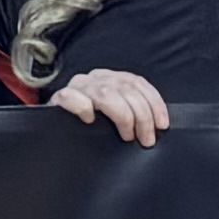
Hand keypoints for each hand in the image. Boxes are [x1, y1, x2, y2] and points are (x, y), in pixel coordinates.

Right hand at [50, 65, 171, 147]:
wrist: (55, 135)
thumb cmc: (90, 128)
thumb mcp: (116, 116)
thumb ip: (132, 111)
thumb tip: (158, 125)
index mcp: (110, 78)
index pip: (137, 82)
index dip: (154, 103)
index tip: (162, 124)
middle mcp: (94, 78)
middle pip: (126, 89)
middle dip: (142, 116)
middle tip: (146, 139)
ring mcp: (76, 87)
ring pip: (105, 93)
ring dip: (122, 116)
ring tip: (127, 136)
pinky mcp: (58, 99)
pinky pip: (71, 97)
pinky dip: (83, 107)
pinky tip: (90, 120)